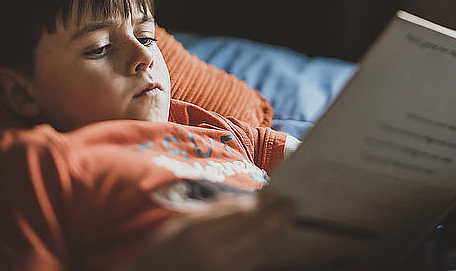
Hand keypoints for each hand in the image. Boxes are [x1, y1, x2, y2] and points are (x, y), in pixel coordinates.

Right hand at [119, 191, 295, 270]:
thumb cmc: (164, 250)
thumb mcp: (182, 223)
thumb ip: (213, 212)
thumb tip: (245, 201)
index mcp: (198, 231)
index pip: (242, 213)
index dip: (264, 203)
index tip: (279, 192)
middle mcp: (212, 253)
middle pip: (256, 231)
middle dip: (277, 216)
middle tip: (291, 203)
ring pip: (258, 248)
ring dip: (273, 232)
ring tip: (284, 217)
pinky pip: (252, 264)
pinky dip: (263, 249)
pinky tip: (268, 239)